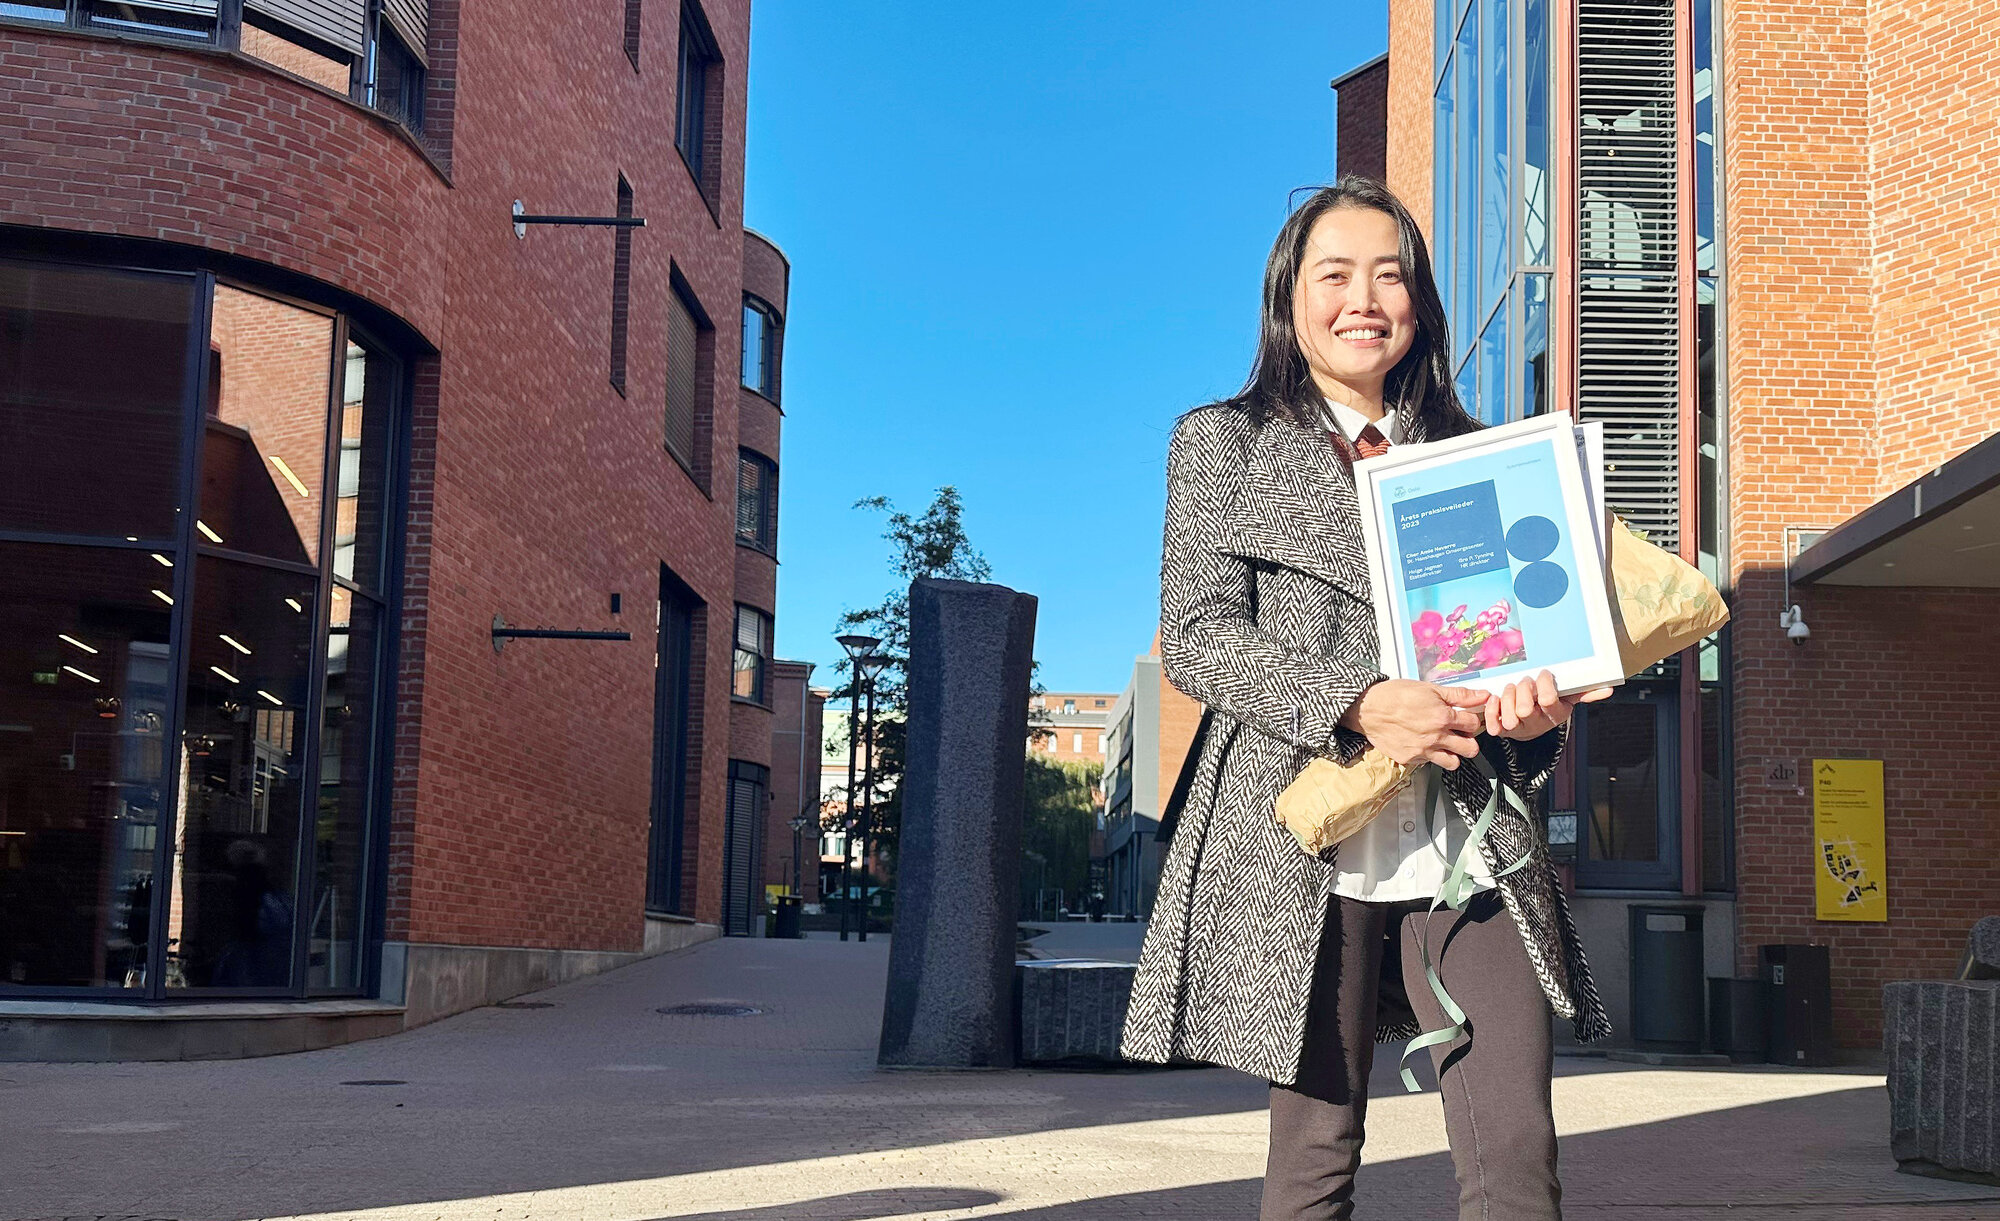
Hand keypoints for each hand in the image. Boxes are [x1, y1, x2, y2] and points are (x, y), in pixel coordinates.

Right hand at [1340, 679, 1488, 769]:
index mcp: (1443, 717)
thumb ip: (1459, 695)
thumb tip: (1483, 695)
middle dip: (1469, 740)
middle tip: (1459, 733)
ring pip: (1453, 762)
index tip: (1465, 718)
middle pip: (1470, 748)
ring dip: (1453, 753)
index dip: (1471, 720)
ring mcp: (1423, 751)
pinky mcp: (1410, 759)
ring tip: (1444, 743)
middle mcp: (1436, 737)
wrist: (1368, 709)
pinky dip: (1430, 755)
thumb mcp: (1430, 689)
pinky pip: (1430, 763)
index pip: (1473, 724)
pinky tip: (1423, 743)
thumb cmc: (1396, 695)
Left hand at [1484, 670, 1613, 741]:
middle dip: (1523, 690)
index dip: (1544, 684)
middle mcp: (1535, 723)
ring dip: (1507, 697)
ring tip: (1511, 688)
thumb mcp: (1567, 699)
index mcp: (1554, 714)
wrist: (1531, 726)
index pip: (1549, 700)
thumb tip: (1609, 689)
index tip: (1543, 673)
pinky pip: (1493, 725)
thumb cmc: (1548, 706)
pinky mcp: (1501, 730)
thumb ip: (1585, 693)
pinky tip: (1495, 698)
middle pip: (1524, 709)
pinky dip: (1491, 710)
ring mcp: (1517, 728)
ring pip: (1509, 716)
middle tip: (1525, 681)